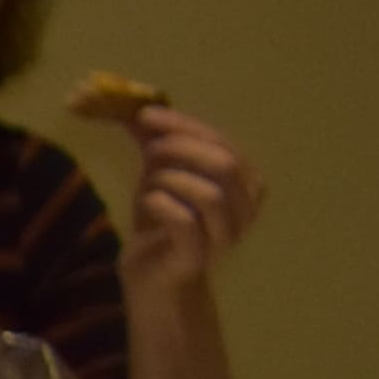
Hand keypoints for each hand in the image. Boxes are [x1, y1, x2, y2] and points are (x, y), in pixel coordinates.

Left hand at [119, 106, 264, 297]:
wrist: (150, 275)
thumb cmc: (161, 222)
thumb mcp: (159, 174)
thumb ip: (154, 141)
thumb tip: (133, 103)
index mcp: (245, 183)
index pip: (223, 143)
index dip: (184, 125)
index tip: (145, 116)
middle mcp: (245, 209)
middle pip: (225, 164)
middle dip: (181, 148)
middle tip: (149, 149)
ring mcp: (225, 237)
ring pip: (210, 194)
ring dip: (171, 180)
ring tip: (151, 185)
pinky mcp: (197, 258)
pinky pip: (185, 222)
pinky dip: (160, 204)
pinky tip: (147, 203)